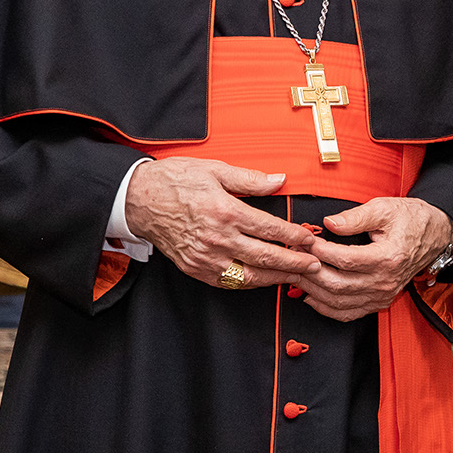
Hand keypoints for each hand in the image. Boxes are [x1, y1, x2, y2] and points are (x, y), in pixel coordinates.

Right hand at [123, 158, 318, 288]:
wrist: (138, 199)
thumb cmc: (174, 181)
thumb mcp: (215, 169)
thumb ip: (250, 179)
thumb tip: (279, 180)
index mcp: (225, 211)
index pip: (269, 229)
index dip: (294, 236)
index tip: (310, 240)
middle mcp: (216, 238)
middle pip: (265, 256)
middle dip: (294, 263)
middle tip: (315, 265)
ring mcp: (205, 257)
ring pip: (249, 275)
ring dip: (276, 277)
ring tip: (296, 276)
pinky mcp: (195, 268)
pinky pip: (229, 281)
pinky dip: (250, 282)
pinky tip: (264, 279)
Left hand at [295, 197, 452, 321]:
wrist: (435, 234)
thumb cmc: (411, 219)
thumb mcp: (385, 208)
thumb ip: (355, 217)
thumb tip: (329, 223)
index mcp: (388, 257)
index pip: (345, 259)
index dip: (320, 251)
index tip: (305, 240)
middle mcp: (386, 281)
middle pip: (338, 285)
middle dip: (310, 273)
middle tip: (293, 259)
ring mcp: (383, 294)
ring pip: (340, 302)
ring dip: (314, 292)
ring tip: (296, 276)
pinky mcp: (381, 300)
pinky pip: (350, 313)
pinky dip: (327, 309)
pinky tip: (311, 297)